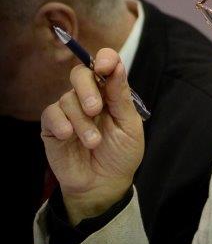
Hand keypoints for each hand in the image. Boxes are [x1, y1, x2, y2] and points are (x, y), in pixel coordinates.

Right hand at [41, 48, 143, 225]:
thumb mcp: (129, 126)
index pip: (104, 65)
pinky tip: (68, 135)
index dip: (105, 59)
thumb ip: (121, 97)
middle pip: (80, 74)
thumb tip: (117, 66)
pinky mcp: (53, 127)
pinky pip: (51, 114)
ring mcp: (70, 112)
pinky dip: (61, 123)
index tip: (106, 66)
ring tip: (93, 142)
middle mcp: (89, 97)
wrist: (106, 184)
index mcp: (110, 93)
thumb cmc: (121, 154)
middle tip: (96, 109)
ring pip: (67, 99)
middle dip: (87, 89)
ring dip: (81, 121)